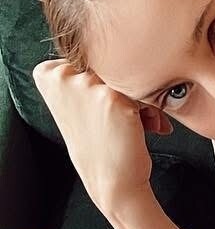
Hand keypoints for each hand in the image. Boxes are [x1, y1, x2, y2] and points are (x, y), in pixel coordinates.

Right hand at [31, 58, 170, 214]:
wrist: (113, 180)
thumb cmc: (101, 142)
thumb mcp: (81, 104)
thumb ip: (89, 75)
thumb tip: (128, 48)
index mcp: (48, 74)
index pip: (92, 57)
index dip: (104, 82)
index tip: (101, 107)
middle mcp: (64, 76)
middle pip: (113, 66)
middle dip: (127, 90)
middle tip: (126, 119)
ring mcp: (87, 85)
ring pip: (130, 77)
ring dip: (141, 101)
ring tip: (138, 124)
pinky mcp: (112, 98)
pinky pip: (144, 90)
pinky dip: (151, 109)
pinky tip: (146, 129)